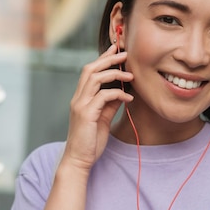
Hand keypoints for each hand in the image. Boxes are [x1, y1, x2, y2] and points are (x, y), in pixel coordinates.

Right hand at [62, 44, 133, 172]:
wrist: (79, 160)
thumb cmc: (90, 141)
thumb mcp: (102, 118)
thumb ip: (110, 104)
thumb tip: (122, 91)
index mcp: (80, 98)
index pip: (89, 71)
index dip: (103, 59)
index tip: (116, 49)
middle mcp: (78, 98)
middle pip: (90, 69)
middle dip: (108, 58)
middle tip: (125, 53)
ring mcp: (80, 105)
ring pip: (95, 78)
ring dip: (115, 73)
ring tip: (131, 76)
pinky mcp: (86, 114)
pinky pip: (103, 96)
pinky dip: (118, 94)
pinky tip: (129, 99)